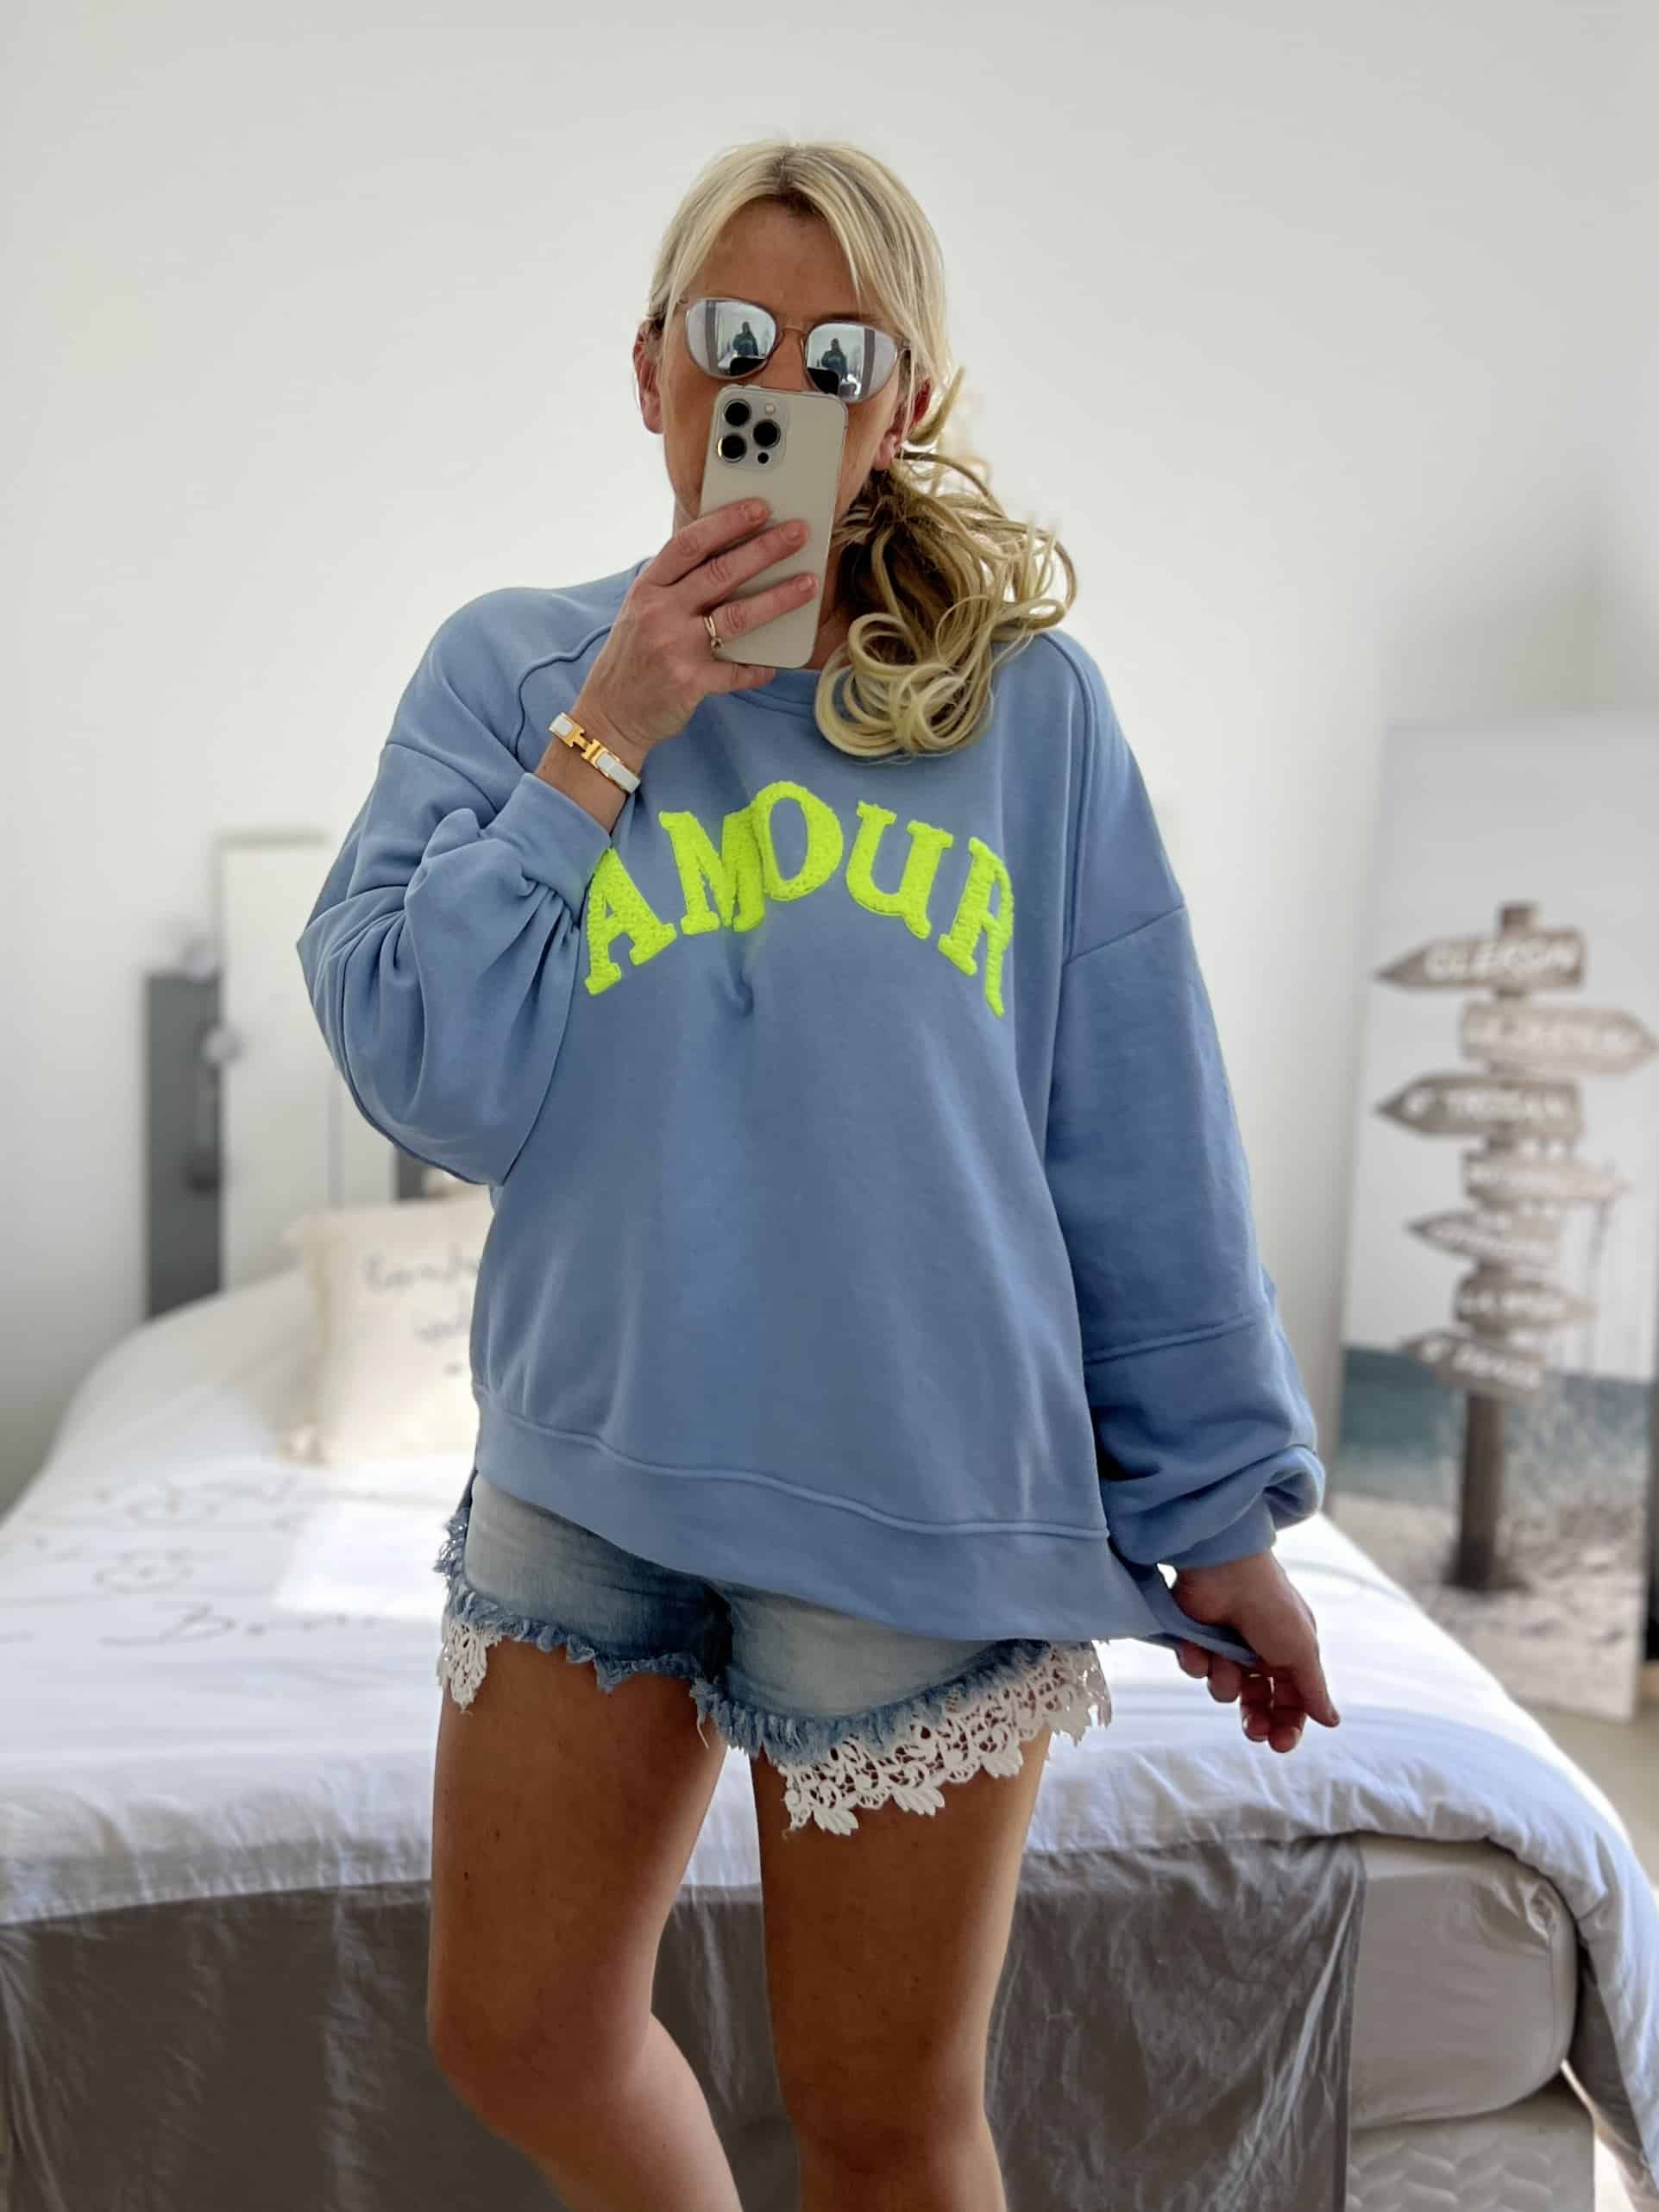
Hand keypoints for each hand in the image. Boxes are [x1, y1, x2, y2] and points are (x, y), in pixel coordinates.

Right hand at [577, 495, 818, 757]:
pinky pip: (736, 672)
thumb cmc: (633, 658)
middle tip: (798, 532)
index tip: (759, 507)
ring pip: (736, 616)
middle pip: (720, 573)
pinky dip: (759, 667)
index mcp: (648, 588)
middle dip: (765, 549)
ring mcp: (674, 648)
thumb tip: (732, 559)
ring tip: (808, 584)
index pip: (689, 544)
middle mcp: (659, 613)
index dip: (727, 522)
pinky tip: (776, 662)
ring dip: (778, 598)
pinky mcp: (689, 683)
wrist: (610, 713)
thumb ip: (677, 587)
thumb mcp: (642, 611)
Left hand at [1168, 1549, 1339, 1752]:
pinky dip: (1197, 1660)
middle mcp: (1259, 1651)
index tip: (1281, 1744)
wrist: (1224, 1571)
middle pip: (1258, 1702)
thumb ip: (1313, 1689)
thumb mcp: (1301, 1650)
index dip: (1288, 1725)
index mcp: (1289, 1653)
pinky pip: (1196, 1668)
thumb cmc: (1270, 1606)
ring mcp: (1227, 1645)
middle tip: (1253, 1729)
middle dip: (1255, 1718)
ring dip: (1224, 1678)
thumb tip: (1333, 1721)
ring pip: (1224, 1689)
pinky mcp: (1197, 1638)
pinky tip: (1198, 1645)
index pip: (1292, 1702)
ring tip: (1224, 1659)